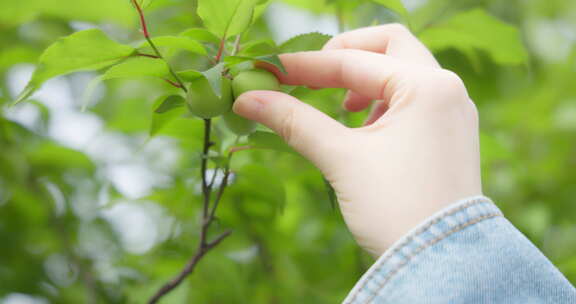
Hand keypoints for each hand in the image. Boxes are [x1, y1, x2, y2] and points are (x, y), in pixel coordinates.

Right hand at [232, 24, 482, 256]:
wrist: (441, 264)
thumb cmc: (396, 210)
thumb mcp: (341, 159)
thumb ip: (294, 121)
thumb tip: (248, 99)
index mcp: (427, 88)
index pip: (354, 62)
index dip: (304, 66)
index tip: (267, 72)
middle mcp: (447, 90)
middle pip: (390, 45)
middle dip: (345, 55)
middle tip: (312, 74)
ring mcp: (452, 112)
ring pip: (403, 71)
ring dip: (365, 80)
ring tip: (342, 110)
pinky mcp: (449, 134)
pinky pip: (413, 99)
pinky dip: (383, 102)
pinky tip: (366, 129)